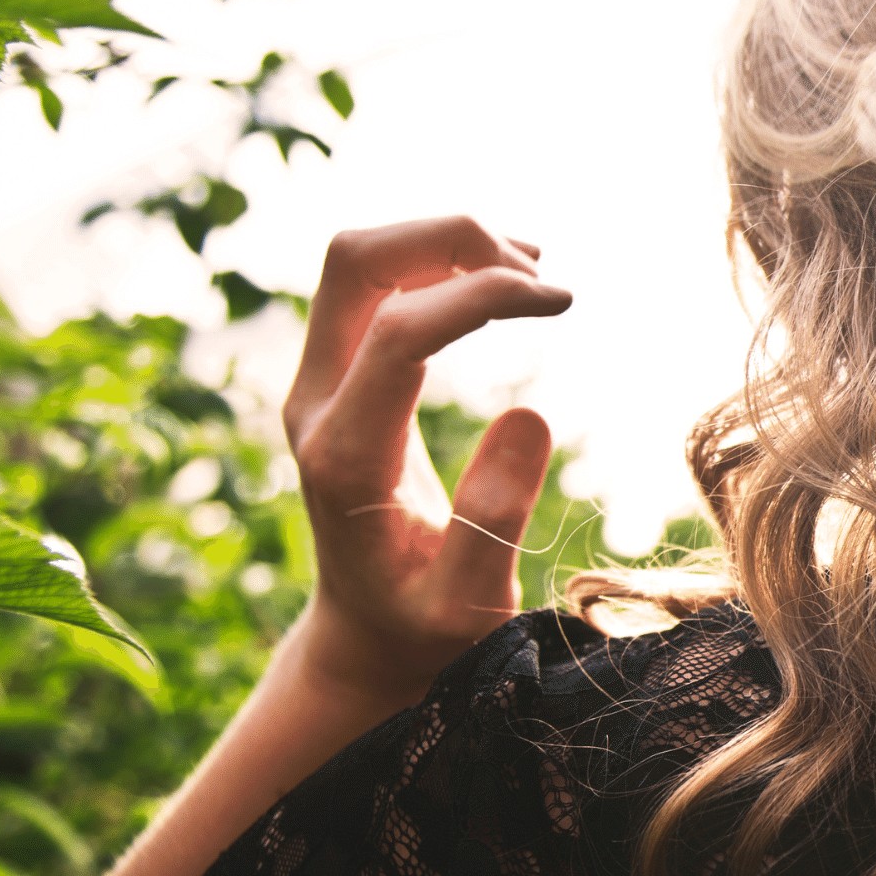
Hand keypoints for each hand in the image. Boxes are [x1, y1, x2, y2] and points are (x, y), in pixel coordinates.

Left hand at [280, 216, 572, 706]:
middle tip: (541, 275)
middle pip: (355, 263)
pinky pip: (376, 284)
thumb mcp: (469, 602)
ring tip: (533, 274)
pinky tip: (504, 279)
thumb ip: (494, 518)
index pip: (398, 329)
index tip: (561, 301)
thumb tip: (530, 413)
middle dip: (451, 239)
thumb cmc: (424, 630)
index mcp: (346, 458)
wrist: (365, 636)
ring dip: (445, 243)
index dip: (481, 294)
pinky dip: (438, 261)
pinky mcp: (339, 376)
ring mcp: (319, 385)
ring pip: (361, 259)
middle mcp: (314, 405)